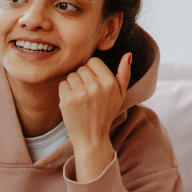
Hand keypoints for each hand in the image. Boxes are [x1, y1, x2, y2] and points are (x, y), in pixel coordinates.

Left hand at [59, 53, 130, 181]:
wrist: (91, 137)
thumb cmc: (105, 114)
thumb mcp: (120, 95)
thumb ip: (124, 74)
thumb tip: (128, 54)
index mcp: (110, 82)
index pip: (93, 61)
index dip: (91, 71)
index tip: (93, 83)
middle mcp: (96, 86)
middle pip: (81, 68)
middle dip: (82, 79)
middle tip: (87, 95)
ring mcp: (81, 93)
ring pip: (71, 76)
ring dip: (73, 85)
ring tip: (80, 99)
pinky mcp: (67, 100)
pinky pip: (62, 84)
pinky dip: (65, 92)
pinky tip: (72, 103)